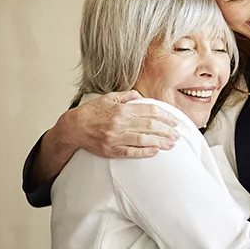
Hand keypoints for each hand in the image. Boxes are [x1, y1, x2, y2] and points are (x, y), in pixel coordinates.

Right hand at [61, 90, 179, 158]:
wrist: (73, 127)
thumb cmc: (91, 112)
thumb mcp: (107, 98)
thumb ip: (126, 96)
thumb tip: (141, 96)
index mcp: (121, 109)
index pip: (149, 111)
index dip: (165, 116)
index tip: (174, 121)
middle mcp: (119, 123)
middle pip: (149, 126)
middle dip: (166, 130)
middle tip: (176, 134)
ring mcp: (115, 138)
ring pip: (143, 140)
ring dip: (160, 142)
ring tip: (170, 144)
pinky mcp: (111, 150)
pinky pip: (131, 152)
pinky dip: (145, 152)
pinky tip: (155, 151)